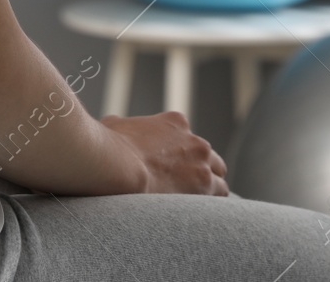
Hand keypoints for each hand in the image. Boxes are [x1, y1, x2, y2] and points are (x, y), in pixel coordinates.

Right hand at [101, 112, 228, 195]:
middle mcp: (194, 139)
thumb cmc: (109, 145)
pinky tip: (197, 208)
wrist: (118, 165)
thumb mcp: (114, 126)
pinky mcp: (205, 183)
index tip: (166, 163)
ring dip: (208, 184)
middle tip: (182, 181)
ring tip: (191, 198)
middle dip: (198, 166)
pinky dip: (211, 199)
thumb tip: (115, 130)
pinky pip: (220, 192)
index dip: (178, 151)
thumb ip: (124, 127)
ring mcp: (202, 161)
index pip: (186, 136)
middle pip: (207, 155)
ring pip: (218, 174)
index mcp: (174, 122)